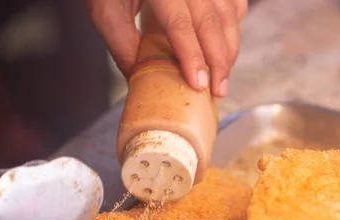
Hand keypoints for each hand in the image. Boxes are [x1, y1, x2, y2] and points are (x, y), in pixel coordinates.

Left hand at [87, 0, 247, 97]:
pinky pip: (234, 3)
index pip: (180, 23)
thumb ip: (120, 41)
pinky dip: (233, 27)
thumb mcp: (105, 8)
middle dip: (218, 61)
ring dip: (229, 48)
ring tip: (222, 76)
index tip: (199, 84)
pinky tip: (225, 46)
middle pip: (211, 22)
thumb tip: (139, 79)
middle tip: (218, 91)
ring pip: (228, 14)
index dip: (192, 56)